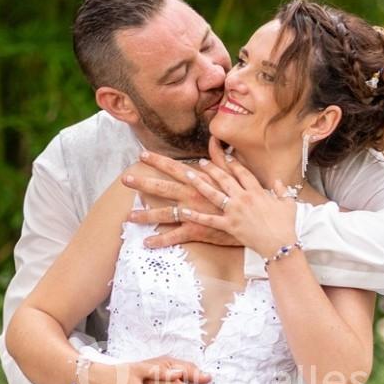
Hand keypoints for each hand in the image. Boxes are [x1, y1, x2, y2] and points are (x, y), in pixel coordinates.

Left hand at [121, 150, 240, 249]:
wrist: (258, 219)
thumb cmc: (246, 197)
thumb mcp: (235, 175)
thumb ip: (221, 159)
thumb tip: (215, 140)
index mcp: (201, 181)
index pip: (175, 167)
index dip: (158, 161)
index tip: (142, 154)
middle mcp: (194, 194)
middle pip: (163, 187)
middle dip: (143, 182)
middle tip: (125, 178)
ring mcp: (194, 213)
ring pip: (164, 213)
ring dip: (145, 214)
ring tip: (128, 216)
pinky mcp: (198, 230)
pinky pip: (176, 236)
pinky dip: (161, 240)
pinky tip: (147, 242)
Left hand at [179, 137, 297, 256]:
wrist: (280, 244)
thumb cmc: (286, 225)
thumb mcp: (288, 204)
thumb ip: (282, 190)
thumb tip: (278, 181)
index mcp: (257, 191)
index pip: (242, 172)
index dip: (233, 163)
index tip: (225, 156)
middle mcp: (243, 198)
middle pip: (224, 178)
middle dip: (211, 168)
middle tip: (202, 162)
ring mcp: (235, 212)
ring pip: (213, 194)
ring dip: (199, 183)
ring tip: (188, 175)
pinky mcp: (229, 226)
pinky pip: (209, 220)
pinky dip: (196, 217)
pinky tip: (184, 212)